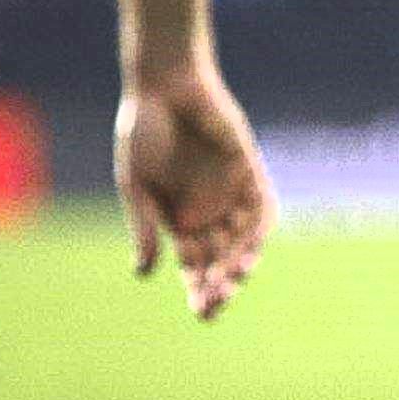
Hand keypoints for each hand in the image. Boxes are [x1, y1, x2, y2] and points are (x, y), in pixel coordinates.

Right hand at [117, 65, 275, 320]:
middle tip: (215, 306)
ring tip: (231, 282)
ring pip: (244, 239)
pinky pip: (262, 205)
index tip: (200, 312)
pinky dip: (258, 227)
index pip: (195, 265)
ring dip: (240, 262)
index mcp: (180, 219)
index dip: (199, 289)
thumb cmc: (143, 132)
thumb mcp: (136, 185)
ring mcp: (231, 192)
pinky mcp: (248, 170)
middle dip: (220, 284)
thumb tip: (143, 274)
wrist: (163, 87)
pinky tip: (249, 247)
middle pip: (222, 258)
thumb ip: (144, 226)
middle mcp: (210, 211)